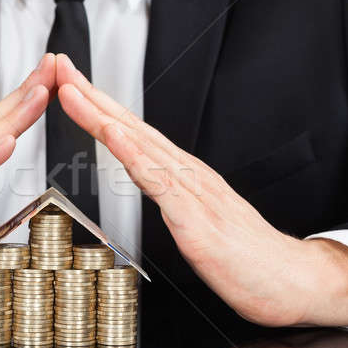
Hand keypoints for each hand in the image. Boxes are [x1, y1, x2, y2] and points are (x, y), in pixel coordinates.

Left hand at [55, 53, 347, 326]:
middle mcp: (185, 173)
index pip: (132, 133)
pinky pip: (160, 181)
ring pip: (138, 144)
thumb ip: (170, 194)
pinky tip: (114, 135)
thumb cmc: (241, 252)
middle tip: (60, 68)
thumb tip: (146, 178)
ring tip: (73, 90)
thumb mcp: (194, 217)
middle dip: (91, 96)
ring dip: (102, 115)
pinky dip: (133, 154)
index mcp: (181, 174)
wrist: (287, 279)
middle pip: (130, 127)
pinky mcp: (196, 218)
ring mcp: (192, 191)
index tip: (70, 86)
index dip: (98, 108)